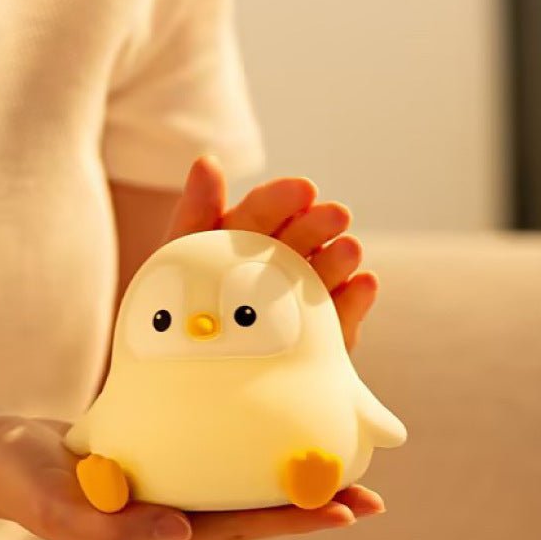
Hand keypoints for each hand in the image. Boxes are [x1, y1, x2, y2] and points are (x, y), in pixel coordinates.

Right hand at [0, 417, 383, 539]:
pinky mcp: (157, 472)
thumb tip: (183, 536)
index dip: (293, 522)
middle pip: (250, 517)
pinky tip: (267, 433)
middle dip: (307, 504)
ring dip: (283, 476)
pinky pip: (211, 464)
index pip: (236, 533)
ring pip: (236, 491)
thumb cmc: (20, 482)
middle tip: (367, 488)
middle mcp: (168, 527)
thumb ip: (114, 528)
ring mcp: (164, 500)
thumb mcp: (57, 504)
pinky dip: (246, 451)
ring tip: (331, 456)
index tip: (347, 509)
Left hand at [167, 157, 377, 349]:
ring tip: (349, 249)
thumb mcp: (181, 259)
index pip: (261, 211)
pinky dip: (353, 302)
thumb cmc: (176, 314)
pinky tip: (364, 284)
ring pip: (323, 275)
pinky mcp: (321, 336)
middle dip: (316, 226)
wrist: (190, 378)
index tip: (302, 190)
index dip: (281, 199)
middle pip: (298, 240)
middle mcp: (274, 263)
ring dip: (338, 259)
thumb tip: (206, 161)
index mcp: (240, 238)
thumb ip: (196, 212)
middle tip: (335, 215)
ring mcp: (299, 299)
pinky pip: (338, 319)